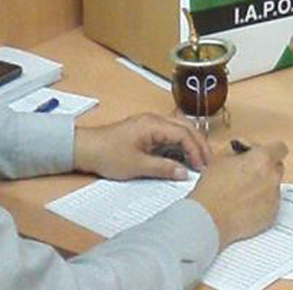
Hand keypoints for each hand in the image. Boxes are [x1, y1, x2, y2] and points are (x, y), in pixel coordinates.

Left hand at [73, 113, 211, 180]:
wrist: (84, 148)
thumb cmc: (108, 154)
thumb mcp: (137, 166)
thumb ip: (163, 168)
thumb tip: (184, 172)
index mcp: (154, 124)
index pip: (184, 134)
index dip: (196, 151)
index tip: (202, 167)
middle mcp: (154, 119)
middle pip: (186, 127)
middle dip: (199, 144)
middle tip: (208, 162)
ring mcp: (149, 123)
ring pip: (179, 128)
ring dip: (191, 141)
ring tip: (200, 158)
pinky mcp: (145, 129)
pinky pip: (169, 132)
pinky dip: (180, 142)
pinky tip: (183, 154)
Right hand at [189, 141, 287, 248]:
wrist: (209, 219)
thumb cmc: (212, 190)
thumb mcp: (221, 158)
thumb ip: (239, 150)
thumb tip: (244, 150)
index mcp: (262, 160)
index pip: (280, 148)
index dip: (271, 149)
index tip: (262, 153)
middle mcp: (272, 178)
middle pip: (277, 167)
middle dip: (266, 168)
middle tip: (249, 172)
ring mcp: (273, 198)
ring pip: (273, 186)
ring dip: (263, 186)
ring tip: (243, 191)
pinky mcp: (271, 215)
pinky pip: (270, 204)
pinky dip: (261, 203)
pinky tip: (245, 204)